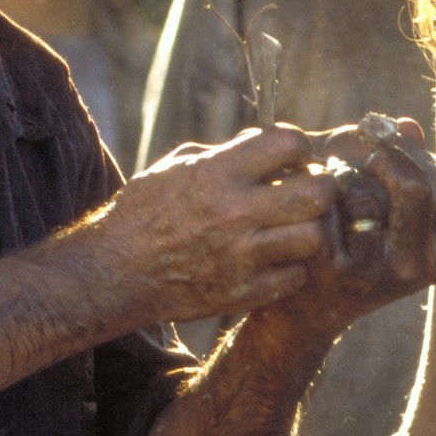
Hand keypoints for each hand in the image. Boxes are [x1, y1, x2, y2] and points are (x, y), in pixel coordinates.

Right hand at [98, 125, 335, 325]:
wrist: (115, 272)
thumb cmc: (144, 212)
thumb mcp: (177, 167)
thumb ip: (226, 153)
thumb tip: (267, 143)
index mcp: (217, 173)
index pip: (289, 143)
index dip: (299, 146)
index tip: (293, 157)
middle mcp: (233, 212)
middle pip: (317, 192)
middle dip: (319, 187)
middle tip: (306, 191)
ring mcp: (240, 256)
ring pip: (313, 237)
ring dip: (307, 229)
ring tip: (291, 228)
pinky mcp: (242, 292)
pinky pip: (295, 276)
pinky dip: (290, 268)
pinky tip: (274, 259)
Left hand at [274, 117, 435, 340]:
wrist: (307, 302)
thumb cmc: (359, 245)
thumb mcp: (397, 211)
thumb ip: (410, 164)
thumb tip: (405, 127)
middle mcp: (411, 268)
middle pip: (415, 187)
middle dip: (387, 158)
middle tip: (370, 163)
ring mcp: (372, 271)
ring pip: (363, 192)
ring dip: (342, 176)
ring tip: (331, 194)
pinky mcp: (329, 267)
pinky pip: (327, 201)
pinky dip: (315, 189)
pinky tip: (310, 207)